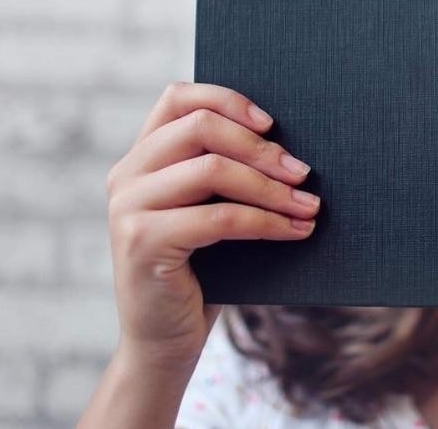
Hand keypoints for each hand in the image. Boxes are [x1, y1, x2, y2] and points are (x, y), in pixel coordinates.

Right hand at [104, 81, 321, 369]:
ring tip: (310, 206)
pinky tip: (296, 230)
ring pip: (212, 169)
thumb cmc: (202, 271)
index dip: (228, 100)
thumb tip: (292, 146)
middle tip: (304, 172)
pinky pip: (220, 217)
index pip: (178, 97)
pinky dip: (267, 222)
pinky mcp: (143, 242)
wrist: (165, 340)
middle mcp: (127, 174)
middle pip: (200, 127)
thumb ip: (227, 173)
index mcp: (141, 157)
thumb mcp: (210, 211)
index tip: (272, 123)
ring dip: (272, 187)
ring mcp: (129, 207)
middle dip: (261, 147)